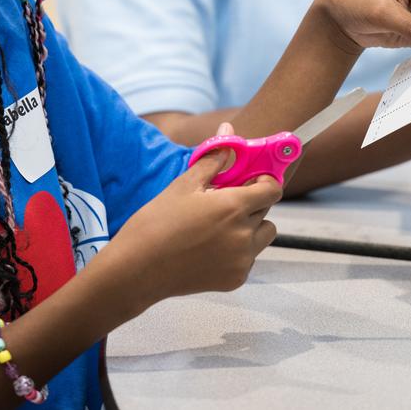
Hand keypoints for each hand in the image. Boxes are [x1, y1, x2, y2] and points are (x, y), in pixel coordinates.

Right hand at [105, 123, 280, 306]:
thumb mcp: (184, 185)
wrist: (137, 269)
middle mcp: (244, 234)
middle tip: (224, 202)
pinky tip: (209, 248)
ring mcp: (242, 260)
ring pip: (263, 235)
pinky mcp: (236, 279)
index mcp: (233, 207)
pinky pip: (249, 258)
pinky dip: (237, 251)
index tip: (250, 180)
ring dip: (250, 227)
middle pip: (266, 210)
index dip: (265, 181)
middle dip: (251, 202)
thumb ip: (213, 159)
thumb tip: (228, 130)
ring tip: (219, 226)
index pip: (273, 189)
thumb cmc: (157, 223)